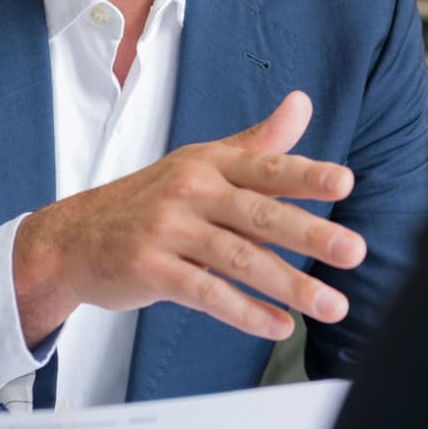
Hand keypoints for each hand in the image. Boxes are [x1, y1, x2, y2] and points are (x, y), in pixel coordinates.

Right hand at [12, 91, 364, 346]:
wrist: (74, 238)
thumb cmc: (150, 201)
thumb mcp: (202, 163)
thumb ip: (258, 143)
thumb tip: (302, 104)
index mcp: (210, 163)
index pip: (266, 166)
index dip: (306, 174)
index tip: (345, 182)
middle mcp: (190, 191)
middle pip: (259, 214)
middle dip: (311, 234)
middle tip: (353, 250)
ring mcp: (168, 231)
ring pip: (239, 259)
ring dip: (290, 285)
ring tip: (331, 304)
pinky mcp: (150, 270)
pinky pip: (205, 293)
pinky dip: (244, 313)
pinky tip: (277, 325)